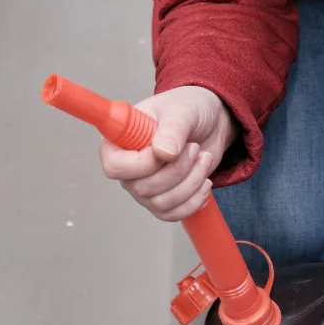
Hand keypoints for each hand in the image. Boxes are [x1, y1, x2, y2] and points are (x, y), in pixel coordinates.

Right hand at [98, 86, 236, 220]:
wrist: (209, 124)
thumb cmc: (187, 111)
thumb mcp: (181, 112)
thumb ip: (171, 130)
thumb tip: (162, 153)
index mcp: (120, 142)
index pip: (114, 167)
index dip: (143, 164)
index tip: (168, 150)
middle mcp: (128, 169)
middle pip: (143, 189)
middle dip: (178, 170)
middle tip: (195, 149)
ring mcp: (145, 188)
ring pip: (162, 203)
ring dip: (190, 183)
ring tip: (203, 158)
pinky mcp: (164, 201)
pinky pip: (174, 213)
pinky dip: (194, 201)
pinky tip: (205, 182)